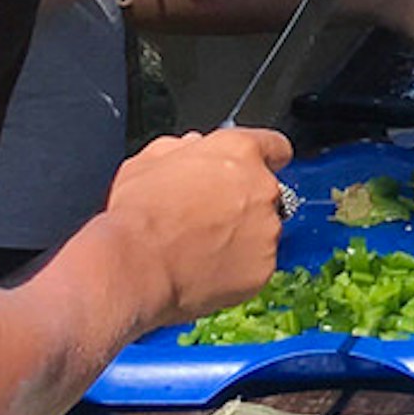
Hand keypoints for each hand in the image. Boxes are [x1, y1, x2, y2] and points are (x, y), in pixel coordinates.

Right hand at [100, 126, 295, 329]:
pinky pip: (257, 265)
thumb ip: (179, 148)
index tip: (254, 169)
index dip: (264, 158)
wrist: (138, 265)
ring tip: (202, 247)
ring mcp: (267, 230)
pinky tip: (207, 268)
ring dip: (242, 236)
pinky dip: (239, 268)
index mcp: (239, 152)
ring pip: (263, 231)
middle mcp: (262, 189)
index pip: (275, 146)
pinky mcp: (264, 268)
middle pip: (266, 192)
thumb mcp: (148, 161)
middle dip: (243, 203)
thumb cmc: (139, 214)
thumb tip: (191, 147)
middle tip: (208, 217)